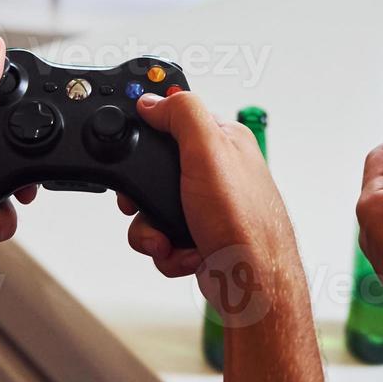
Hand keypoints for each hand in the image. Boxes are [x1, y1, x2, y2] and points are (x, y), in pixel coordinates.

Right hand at [117, 92, 299, 302]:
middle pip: (153, 170)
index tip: (130, 145)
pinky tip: (186, 253)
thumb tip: (153, 100)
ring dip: (152, 230)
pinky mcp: (198, 235)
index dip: (148, 132)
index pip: (175, 119)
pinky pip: (163, 238)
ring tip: (168, 238)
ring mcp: (206, 206)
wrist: (251, 281)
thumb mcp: (209, 151)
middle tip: (142, 204)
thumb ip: (182, 114)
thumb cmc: (244, 220)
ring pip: (152, 209)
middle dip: (142, 196)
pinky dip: (168, 251)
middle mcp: (215, 171)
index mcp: (223, 140)